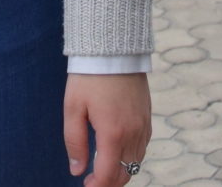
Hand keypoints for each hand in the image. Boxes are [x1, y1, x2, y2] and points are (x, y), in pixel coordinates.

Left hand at [65, 72, 150, 186]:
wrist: (114, 49)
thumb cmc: (89, 77)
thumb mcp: (73, 108)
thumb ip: (75, 142)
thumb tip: (76, 170)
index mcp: (113, 133)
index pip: (108, 175)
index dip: (96, 186)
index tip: (85, 185)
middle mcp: (133, 133)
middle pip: (125, 173)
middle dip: (109, 183)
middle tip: (92, 181)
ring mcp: (143, 125)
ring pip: (136, 162)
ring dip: (121, 171)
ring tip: (103, 168)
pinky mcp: (147, 117)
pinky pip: (143, 147)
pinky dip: (131, 157)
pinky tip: (118, 152)